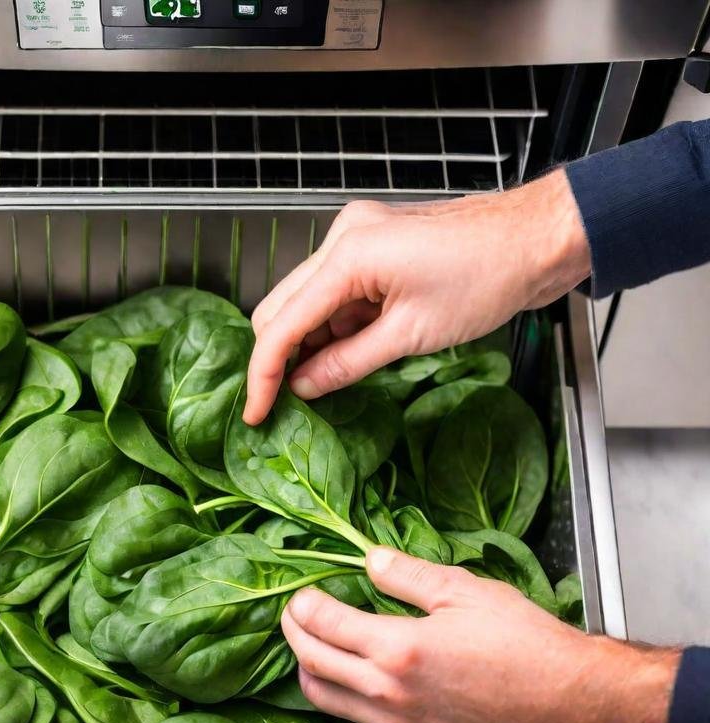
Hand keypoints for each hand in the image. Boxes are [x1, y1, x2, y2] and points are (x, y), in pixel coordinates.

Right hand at [244, 169, 591, 424]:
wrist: (538, 238)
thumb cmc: (488, 276)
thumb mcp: (411, 335)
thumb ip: (347, 364)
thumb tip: (303, 388)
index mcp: (348, 256)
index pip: (282, 324)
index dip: (264, 374)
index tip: (256, 412)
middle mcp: (343, 238)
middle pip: (282, 307)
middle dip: (280, 357)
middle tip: (286, 404)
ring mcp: (357, 239)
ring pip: (307, 303)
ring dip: (310, 345)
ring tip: (326, 384)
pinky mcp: (374, 248)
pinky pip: (336, 294)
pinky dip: (335, 328)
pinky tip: (348, 356)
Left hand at [280, 548, 677, 722]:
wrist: (578, 710)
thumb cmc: (531, 647)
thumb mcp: (468, 593)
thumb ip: (409, 576)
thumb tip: (370, 560)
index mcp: (397, 650)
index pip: (322, 624)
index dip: (303, 605)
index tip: (302, 593)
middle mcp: (388, 696)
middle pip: (311, 664)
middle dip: (293, 634)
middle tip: (295, 614)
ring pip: (326, 702)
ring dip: (310, 671)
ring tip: (315, 647)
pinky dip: (345, 700)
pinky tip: (358, 681)